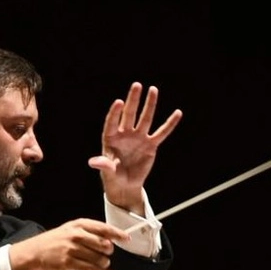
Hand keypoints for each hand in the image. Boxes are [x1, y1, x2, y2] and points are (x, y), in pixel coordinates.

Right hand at [8, 218, 132, 269]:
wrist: (35, 251)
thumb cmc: (57, 240)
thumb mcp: (72, 229)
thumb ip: (90, 232)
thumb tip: (111, 238)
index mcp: (79, 224)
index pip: (103, 228)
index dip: (117, 234)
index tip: (127, 239)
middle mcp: (76, 235)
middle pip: (104, 244)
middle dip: (109, 251)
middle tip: (106, 253)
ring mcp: (72, 249)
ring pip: (99, 259)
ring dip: (104, 263)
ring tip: (102, 264)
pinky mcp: (69, 263)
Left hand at [88, 82, 182, 213]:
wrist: (125, 184)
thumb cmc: (113, 176)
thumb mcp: (107, 171)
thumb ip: (103, 164)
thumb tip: (93, 162)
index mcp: (111, 137)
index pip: (112, 122)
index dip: (115, 113)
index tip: (119, 102)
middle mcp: (125, 134)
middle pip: (129, 114)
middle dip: (133, 100)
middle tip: (137, 85)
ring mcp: (139, 138)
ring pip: (145, 119)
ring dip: (149, 104)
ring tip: (153, 89)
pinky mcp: (151, 145)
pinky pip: (162, 133)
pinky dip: (169, 124)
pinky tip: (177, 113)